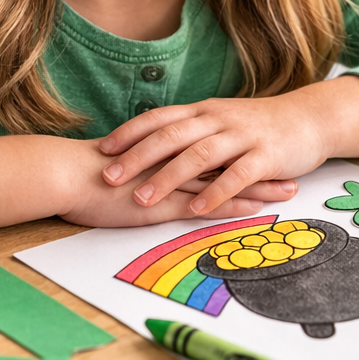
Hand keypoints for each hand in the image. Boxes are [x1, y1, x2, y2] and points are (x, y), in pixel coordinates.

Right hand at [0, 134, 293, 231]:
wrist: (66, 173)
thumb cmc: (86, 172)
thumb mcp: (123, 162)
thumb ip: (144, 161)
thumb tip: (155, 162)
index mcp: (165, 148)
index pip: (211, 147)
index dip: (240, 149)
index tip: (266, 150)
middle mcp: (174, 160)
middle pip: (227, 160)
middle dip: (260, 164)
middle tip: (292, 165)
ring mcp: (172, 181)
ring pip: (225, 182)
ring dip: (258, 187)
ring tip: (289, 190)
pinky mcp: (164, 204)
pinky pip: (206, 205)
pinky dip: (234, 207)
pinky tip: (256, 212)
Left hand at [96, 76, 358, 215]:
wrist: (310, 118)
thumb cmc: (259, 125)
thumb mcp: (220, 119)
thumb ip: (191, 129)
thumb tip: (150, 143)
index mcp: (204, 111)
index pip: (160, 118)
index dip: (130, 132)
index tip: (102, 149)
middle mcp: (218, 119)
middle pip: (172, 135)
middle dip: (138, 156)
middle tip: (110, 176)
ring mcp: (242, 137)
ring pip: (199, 155)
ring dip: (168, 177)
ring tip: (142, 198)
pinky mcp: (265, 157)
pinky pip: (236, 175)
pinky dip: (214, 192)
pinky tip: (195, 209)